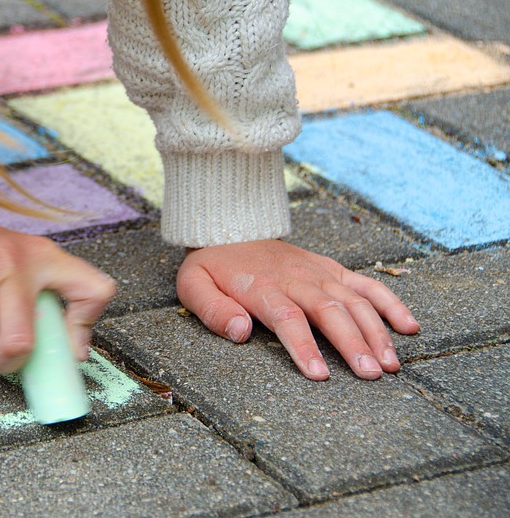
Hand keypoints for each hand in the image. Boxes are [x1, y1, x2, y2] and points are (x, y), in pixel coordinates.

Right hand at [0, 220, 115, 374]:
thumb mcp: (37, 268)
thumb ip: (67, 304)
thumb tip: (76, 352)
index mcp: (44, 256)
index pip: (91, 290)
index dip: (84, 327)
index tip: (71, 350)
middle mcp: (10, 259)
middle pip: (20, 342)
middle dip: (7, 356)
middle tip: (1, 345)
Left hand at [177, 240, 419, 379]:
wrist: (231, 228)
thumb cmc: (212, 266)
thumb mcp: (193, 286)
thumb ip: (212, 310)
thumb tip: (240, 332)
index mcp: (261, 286)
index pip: (287, 317)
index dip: (305, 346)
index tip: (320, 375)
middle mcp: (296, 278)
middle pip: (329, 310)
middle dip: (352, 343)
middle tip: (370, 375)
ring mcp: (318, 272)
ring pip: (354, 300)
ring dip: (376, 331)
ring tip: (390, 364)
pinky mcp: (332, 269)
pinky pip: (367, 284)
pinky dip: (391, 303)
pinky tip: (409, 328)